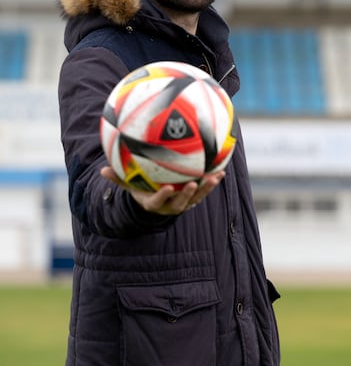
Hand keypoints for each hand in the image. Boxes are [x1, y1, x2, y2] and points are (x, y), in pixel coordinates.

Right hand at [100, 166, 224, 214]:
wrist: (155, 200)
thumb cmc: (140, 189)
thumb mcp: (128, 184)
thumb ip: (117, 178)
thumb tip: (101, 170)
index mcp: (153, 203)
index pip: (157, 202)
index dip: (162, 196)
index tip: (166, 188)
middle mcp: (170, 206)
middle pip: (180, 204)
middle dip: (188, 195)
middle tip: (193, 183)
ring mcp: (183, 204)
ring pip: (196, 198)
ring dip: (206, 188)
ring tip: (215, 177)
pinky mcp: (193, 198)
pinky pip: (204, 191)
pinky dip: (212, 182)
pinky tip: (221, 170)